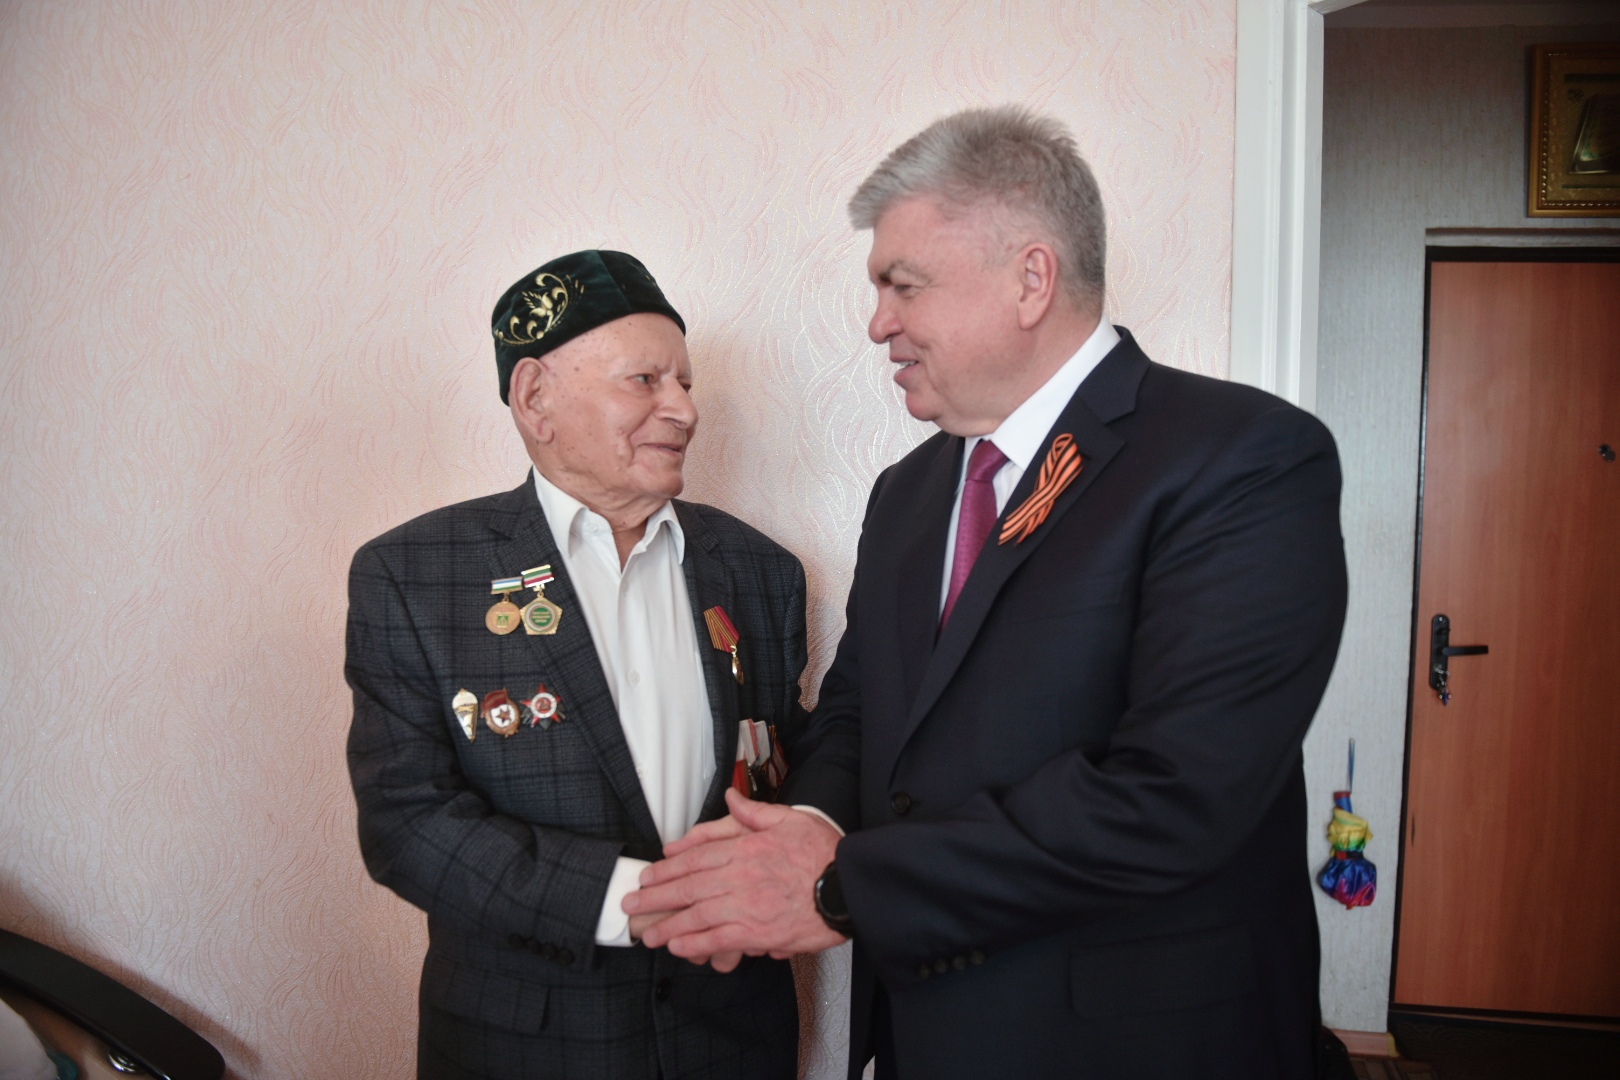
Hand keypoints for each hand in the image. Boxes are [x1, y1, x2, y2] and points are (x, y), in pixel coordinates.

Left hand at [625, 788, 847, 963]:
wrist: (850, 885)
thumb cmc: (823, 852)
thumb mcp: (790, 819)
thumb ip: (755, 812)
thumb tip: (731, 798)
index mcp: (746, 847)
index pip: (697, 857)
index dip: (668, 867)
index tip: (649, 875)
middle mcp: (740, 876)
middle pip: (688, 886)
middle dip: (656, 897)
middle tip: (632, 904)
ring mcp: (747, 905)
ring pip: (697, 915)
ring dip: (669, 925)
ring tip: (648, 933)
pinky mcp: (758, 931)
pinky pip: (719, 939)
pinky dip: (695, 944)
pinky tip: (678, 947)